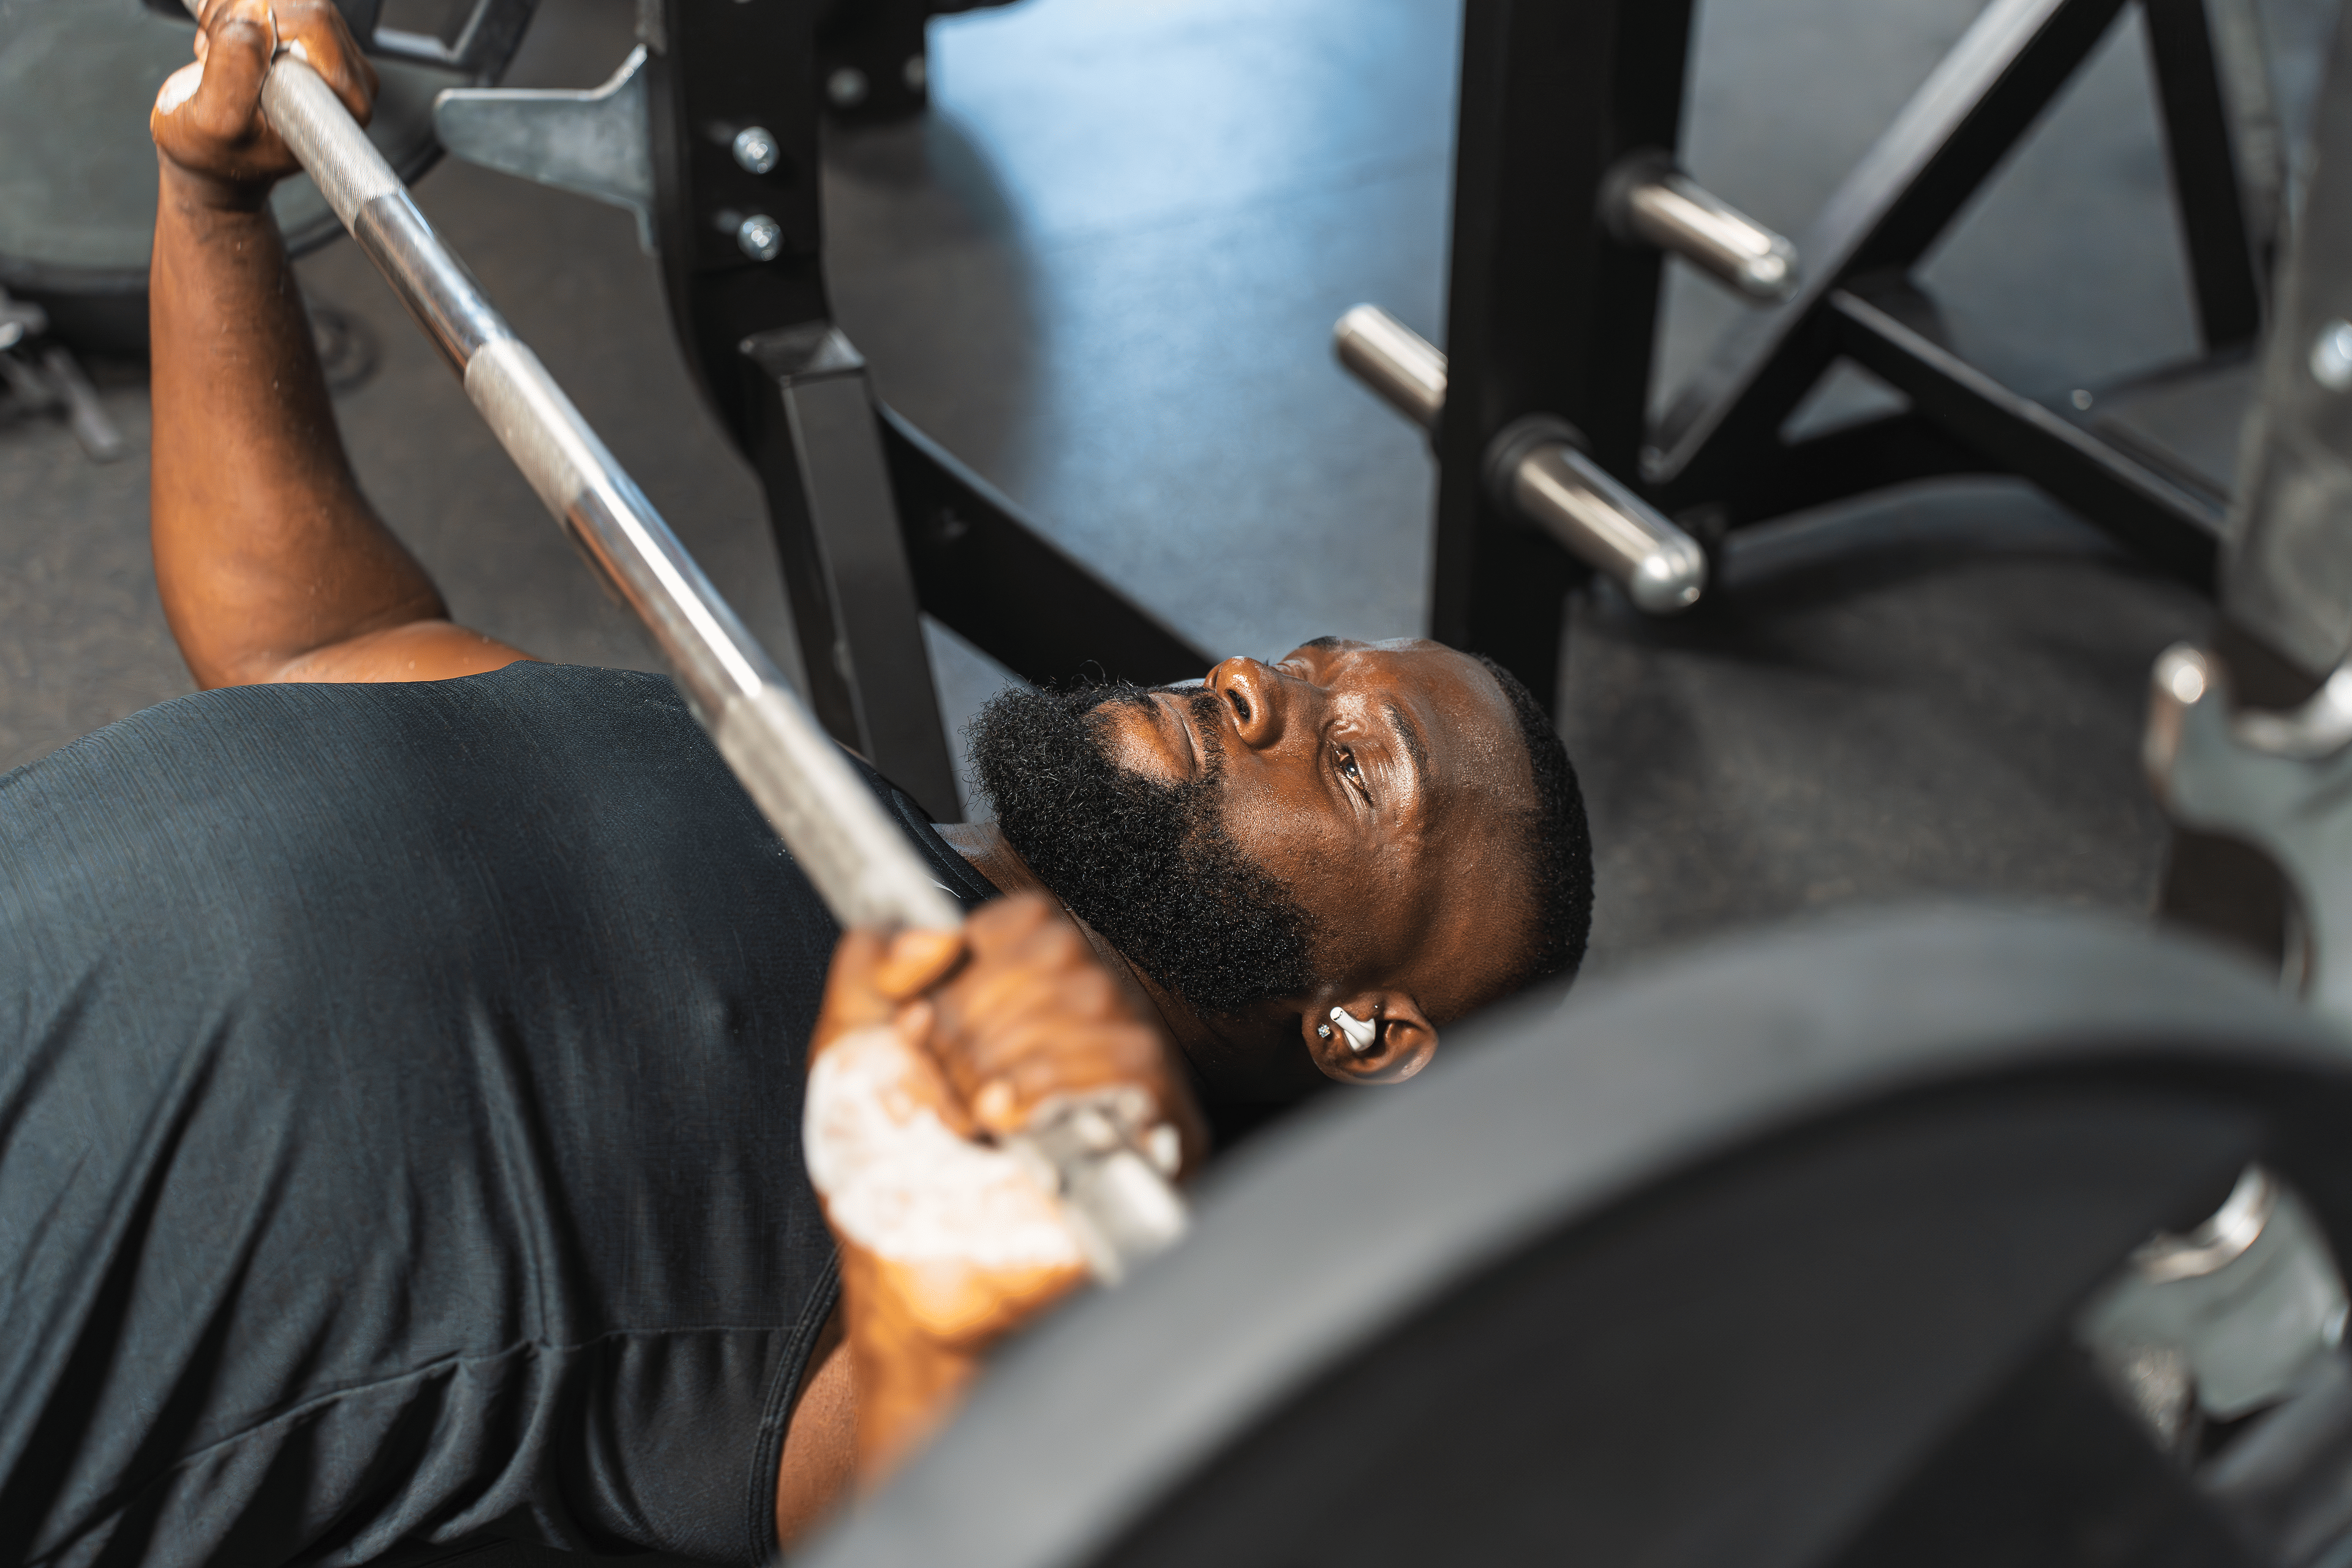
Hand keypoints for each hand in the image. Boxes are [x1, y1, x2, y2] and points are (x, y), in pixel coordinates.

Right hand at [152, 0, 375, 208]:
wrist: (209, 159)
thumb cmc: (215, 154)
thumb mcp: (215, 123)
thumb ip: (235, 72)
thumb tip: (253, 17)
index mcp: (344, 103)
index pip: (314, 21)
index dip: (261, 23)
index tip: (228, 56)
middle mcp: (347, 79)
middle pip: (297, 0)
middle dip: (242, 16)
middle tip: (217, 57)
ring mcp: (329, 56)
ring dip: (233, 14)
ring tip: (220, 57)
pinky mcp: (306, 38)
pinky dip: (233, 11)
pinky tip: (226, 45)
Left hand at [805, 893, 1202, 1478]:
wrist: (911, 1283)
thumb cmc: (888, 1183)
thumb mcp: (847, 1051)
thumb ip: (869, 964)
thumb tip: (933, 930)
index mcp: (1032, 1000)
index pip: (1034, 922)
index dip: (970, 973)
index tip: (927, 1029)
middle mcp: (1092, 1031)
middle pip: (1066, 955)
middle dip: (980, 1025)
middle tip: (952, 1087)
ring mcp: (1131, 1084)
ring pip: (1103, 1004)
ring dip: (1010, 1063)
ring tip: (979, 1118)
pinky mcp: (1163, 1140)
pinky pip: (1139, 1070)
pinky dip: (1058, 1091)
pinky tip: (1012, 1129)